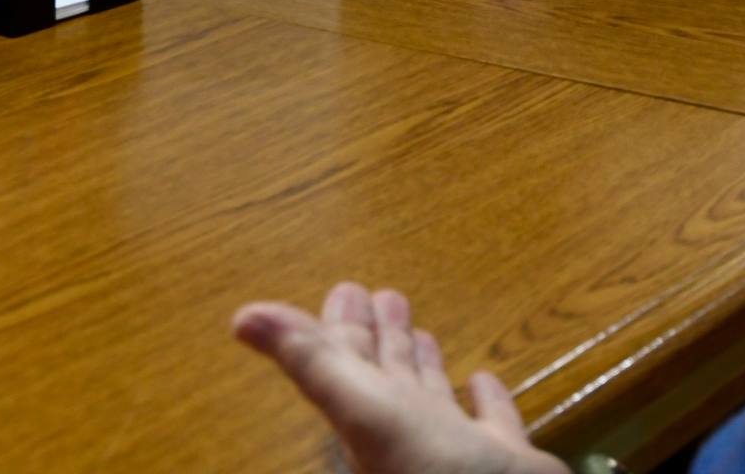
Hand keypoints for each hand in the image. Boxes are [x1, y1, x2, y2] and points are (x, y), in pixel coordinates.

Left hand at [232, 283, 565, 473]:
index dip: (343, 327)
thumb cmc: (428, 472)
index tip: (346, 288)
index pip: (349, 362)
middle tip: (377, 293)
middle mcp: (407, 432)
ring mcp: (454, 448)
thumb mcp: (364, 411)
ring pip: (433, 398)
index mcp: (370, 416)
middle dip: (380, 336)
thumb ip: (311, 364)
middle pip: (387, 375)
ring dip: (423, 364)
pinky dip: (488, 400)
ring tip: (420, 331)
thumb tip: (241, 318)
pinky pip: (492, 423)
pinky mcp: (503, 458)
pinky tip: (484, 378)